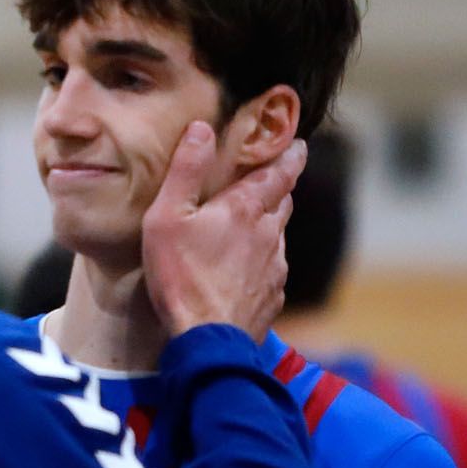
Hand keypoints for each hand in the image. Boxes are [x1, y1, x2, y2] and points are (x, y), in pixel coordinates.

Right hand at [142, 124, 306, 341]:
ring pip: (278, 236)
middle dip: (280, 188)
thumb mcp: (167, 217)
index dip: (289, 156)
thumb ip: (185, 171)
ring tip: (253, 226)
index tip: (299, 145)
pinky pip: (272, 271)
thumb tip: (202, 129)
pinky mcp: (272, 296)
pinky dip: (262, 262)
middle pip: (282, 202)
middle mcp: (269, 234)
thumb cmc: (180, 275)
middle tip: (274, 179)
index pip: (278, 173)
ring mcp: (275, 267)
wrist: (206, 338)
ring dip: (269, 226)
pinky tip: (244, 271)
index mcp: (245, 209)